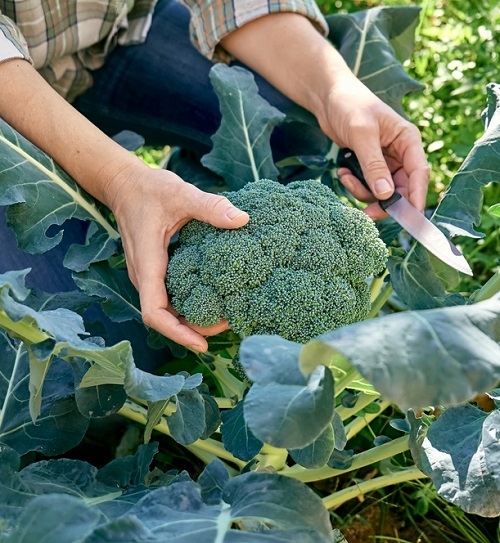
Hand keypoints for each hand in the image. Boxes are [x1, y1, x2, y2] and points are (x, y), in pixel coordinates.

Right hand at [107, 164, 248, 351]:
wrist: (124, 185)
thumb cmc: (148, 189)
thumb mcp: (181, 194)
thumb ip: (210, 207)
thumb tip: (243, 219)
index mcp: (147, 265)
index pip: (154, 313)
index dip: (177, 333)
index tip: (203, 343)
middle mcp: (144, 276)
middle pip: (164, 318)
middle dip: (193, 329)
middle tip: (228, 324)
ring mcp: (149, 275)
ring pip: (167, 309)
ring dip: (192, 318)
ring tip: (226, 316)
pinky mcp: (155, 270)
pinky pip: (170, 295)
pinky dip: (189, 303)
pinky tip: (213, 298)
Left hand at [317, 74, 429, 218]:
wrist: (328, 97)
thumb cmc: (349, 105)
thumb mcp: (362, 135)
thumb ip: (373, 165)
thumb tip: (386, 195)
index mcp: (408, 140)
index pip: (419, 174)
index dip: (415, 198)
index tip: (409, 219)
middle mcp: (400, 153)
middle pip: (401, 188)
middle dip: (384, 203)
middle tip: (365, 215)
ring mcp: (385, 161)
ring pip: (382, 191)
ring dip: (363, 192)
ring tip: (345, 177)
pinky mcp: (368, 166)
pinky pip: (367, 185)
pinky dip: (354, 184)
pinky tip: (342, 172)